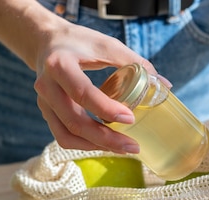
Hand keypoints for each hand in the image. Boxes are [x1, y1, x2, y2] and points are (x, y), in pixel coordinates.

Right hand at [33, 22, 157, 153]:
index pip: (82, 92)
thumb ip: (134, 62)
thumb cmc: (80, 43)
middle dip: (106, 138)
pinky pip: (64, 137)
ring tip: (123, 149)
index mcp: (59, 64)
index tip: (130, 118)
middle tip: (133, 146)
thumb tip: (164, 85)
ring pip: (67, 135)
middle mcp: (46, 86)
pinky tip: (106, 144)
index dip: (106, 109)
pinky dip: (85, 145)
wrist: (46, 42)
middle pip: (75, 121)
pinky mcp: (46, 113)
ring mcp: (44, 103)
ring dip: (96, 146)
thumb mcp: (106, 45)